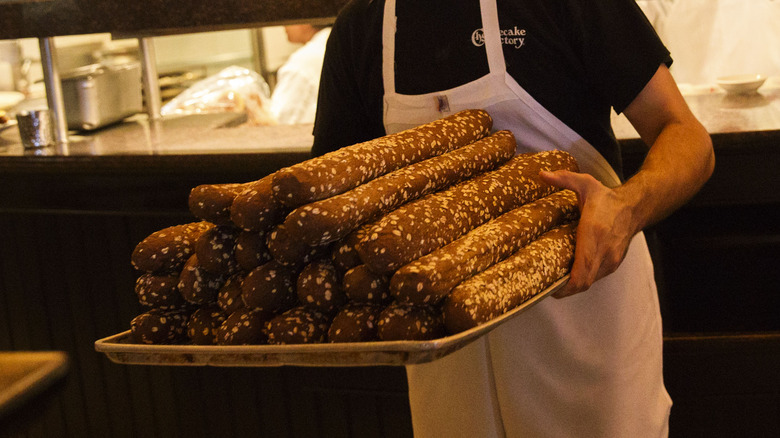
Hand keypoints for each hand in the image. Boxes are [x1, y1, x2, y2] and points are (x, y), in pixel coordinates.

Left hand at [539, 170, 635, 297]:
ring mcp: (611, 260)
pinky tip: (567, 274)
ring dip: (572, 285)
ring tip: (552, 281)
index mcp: (594, 235)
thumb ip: (563, 179)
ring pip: (589, 283)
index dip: (565, 286)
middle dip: (563, 290)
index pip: (581, 272)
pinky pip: (595, 278)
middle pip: (583, 284)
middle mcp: (604, 252)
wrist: (635, 206)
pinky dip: (581, 279)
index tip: (548, 286)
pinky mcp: (613, 263)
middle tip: (544, 286)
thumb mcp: (584, 184)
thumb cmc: (606, 198)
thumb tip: (541, 174)